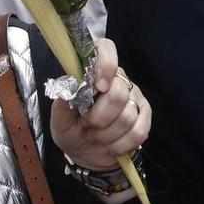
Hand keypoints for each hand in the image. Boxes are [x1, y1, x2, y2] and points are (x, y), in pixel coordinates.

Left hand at [50, 41, 150, 195]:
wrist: (84, 154)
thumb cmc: (71, 131)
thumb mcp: (59, 121)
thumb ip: (62, 103)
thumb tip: (69, 85)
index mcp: (94, 71)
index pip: (106, 49)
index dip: (105, 65)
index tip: (97, 88)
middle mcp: (118, 79)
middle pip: (118, 92)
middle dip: (99, 117)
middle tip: (87, 125)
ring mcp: (135, 97)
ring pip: (128, 115)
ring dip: (107, 134)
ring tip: (96, 136)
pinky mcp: (144, 117)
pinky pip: (138, 131)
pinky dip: (121, 144)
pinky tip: (111, 145)